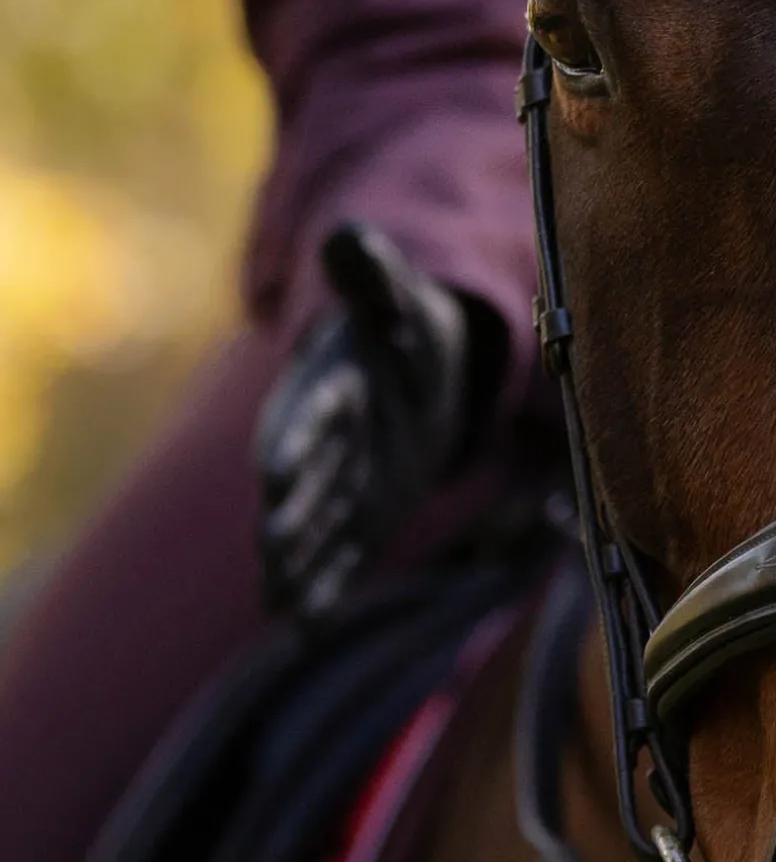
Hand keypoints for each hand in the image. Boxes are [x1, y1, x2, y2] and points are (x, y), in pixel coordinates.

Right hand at [255, 223, 484, 623]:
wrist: (418, 369)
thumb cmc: (404, 326)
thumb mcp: (398, 296)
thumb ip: (372, 274)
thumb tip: (347, 233)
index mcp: (328, 383)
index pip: (305, 412)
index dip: (294, 438)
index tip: (275, 470)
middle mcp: (324, 443)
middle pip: (302, 482)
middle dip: (286, 514)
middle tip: (270, 546)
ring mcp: (338, 486)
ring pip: (312, 529)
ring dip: (295, 562)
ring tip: (275, 602)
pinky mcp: (360, 518)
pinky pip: (339, 559)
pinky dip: (321, 590)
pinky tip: (302, 628)